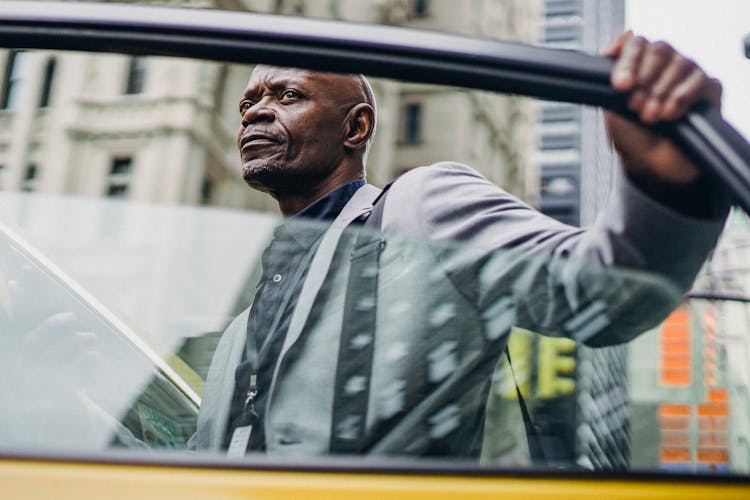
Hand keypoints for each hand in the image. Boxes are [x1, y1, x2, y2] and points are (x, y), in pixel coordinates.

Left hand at [602, 31, 722, 213]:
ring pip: (680, 63)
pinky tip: (670, 114)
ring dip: (661, 90)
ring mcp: (688, 75)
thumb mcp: (611, 111)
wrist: (652, 167)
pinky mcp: (709, 91)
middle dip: (644, 77)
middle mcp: (664, 65)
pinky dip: (683, 96)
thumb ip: (609, 85)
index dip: (628, 60)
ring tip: (650, 116)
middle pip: (659, 48)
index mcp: (639, 65)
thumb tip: (610, 56)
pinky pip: (702, 80)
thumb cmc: (632, 138)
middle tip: (634, 105)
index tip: (620, 85)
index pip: (636, 42)